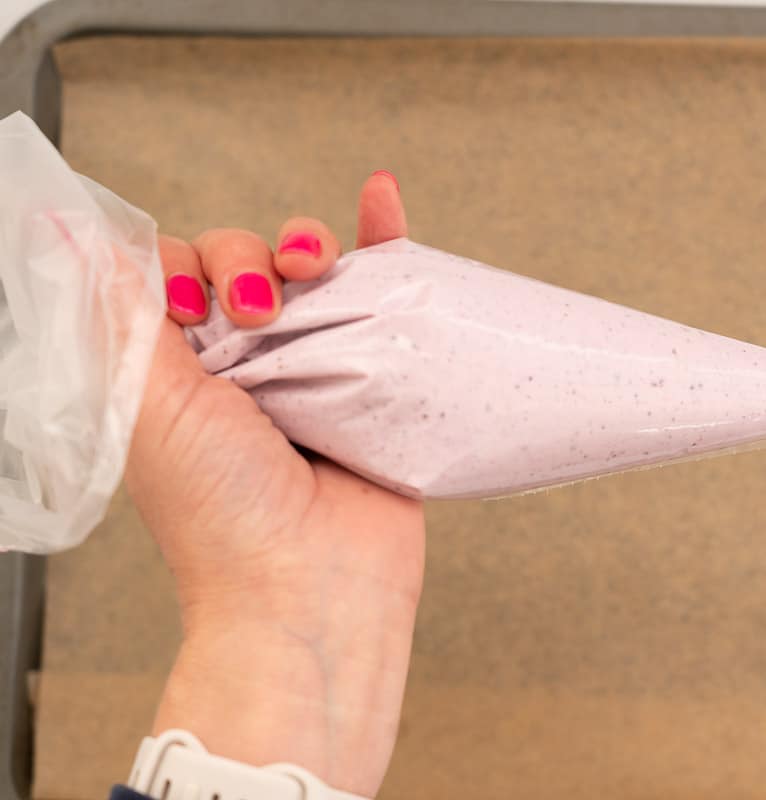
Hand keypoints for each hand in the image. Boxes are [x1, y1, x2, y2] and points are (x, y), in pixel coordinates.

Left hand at [124, 170, 419, 795]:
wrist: (310, 584)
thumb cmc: (222, 515)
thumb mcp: (147, 404)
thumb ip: (115, 315)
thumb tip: (56, 233)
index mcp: (180, 372)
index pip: (173, 274)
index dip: (180, 267)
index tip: (185, 306)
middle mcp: (247, 366)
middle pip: (246, 260)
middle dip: (247, 262)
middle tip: (256, 313)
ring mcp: (317, 368)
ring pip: (312, 269)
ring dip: (310, 243)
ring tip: (312, 270)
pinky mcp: (380, 377)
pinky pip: (383, 292)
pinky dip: (384, 237)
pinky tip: (381, 197)